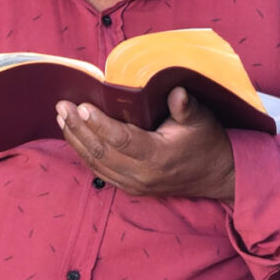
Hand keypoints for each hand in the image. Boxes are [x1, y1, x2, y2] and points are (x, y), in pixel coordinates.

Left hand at [56, 87, 235, 201]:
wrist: (217, 176)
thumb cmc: (207, 142)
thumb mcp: (201, 119)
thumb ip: (185, 106)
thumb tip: (176, 92)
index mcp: (157, 157)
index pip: (120, 140)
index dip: (98, 123)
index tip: (81, 105)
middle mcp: (142, 175)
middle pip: (101, 152)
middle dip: (78, 128)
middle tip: (62, 106)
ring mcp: (134, 185)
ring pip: (96, 163)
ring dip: (76, 140)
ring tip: (62, 117)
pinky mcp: (130, 188)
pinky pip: (100, 171)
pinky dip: (84, 153)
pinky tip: (74, 136)